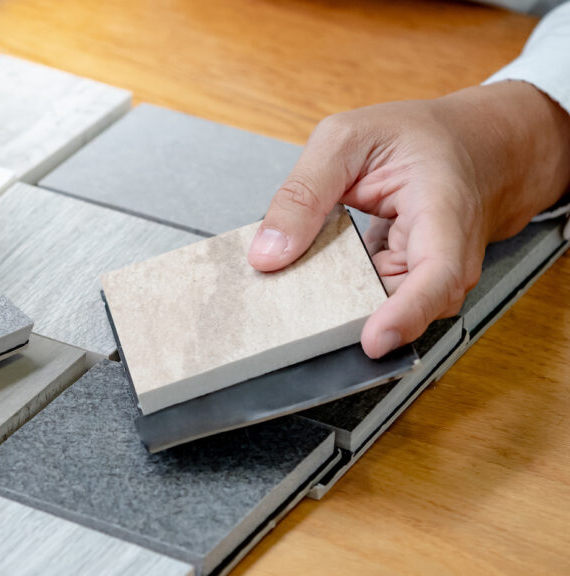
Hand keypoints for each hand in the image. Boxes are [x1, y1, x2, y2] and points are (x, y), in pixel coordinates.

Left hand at [248, 82, 569, 357]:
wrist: (474, 142)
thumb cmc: (418, 136)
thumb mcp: (345, 139)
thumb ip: (303, 193)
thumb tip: (266, 255)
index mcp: (442, 208)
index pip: (438, 273)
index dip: (407, 313)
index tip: (374, 341)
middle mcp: (448, 252)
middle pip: (412, 306)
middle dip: (357, 319)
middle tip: (299, 322)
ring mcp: (433, 272)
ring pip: (389, 309)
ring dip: (344, 308)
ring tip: (298, 298)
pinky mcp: (411, 280)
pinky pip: (376, 300)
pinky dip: (342, 295)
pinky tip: (310, 284)